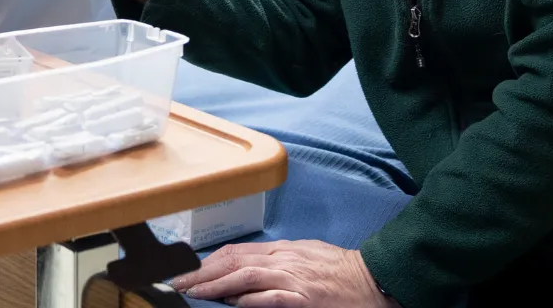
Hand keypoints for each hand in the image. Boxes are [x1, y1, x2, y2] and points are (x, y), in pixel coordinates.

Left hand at [169, 240, 394, 306]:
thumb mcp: (303, 256)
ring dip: (215, 285)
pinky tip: (232, 304)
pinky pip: (273, 297)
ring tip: (193, 293)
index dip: (207, 261)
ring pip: (245, 276)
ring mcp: (294, 278)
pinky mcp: (306, 298)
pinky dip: (250, 299)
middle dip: (201, 273)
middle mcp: (283, 259)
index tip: (187, 271)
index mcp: (281, 250)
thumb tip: (244, 272)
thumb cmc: (340, 271)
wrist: (374, 279)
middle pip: (232, 261)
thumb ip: (274, 262)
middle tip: (178, 283)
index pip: (235, 251)